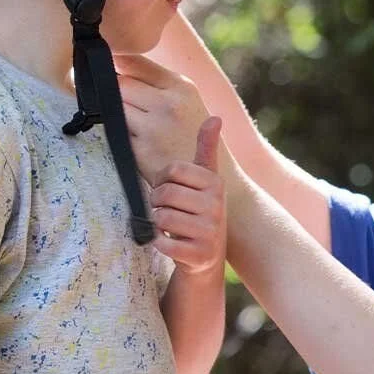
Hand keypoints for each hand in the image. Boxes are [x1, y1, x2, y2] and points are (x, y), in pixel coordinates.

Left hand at [116, 54, 214, 187]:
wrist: (203, 177)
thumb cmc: (191, 134)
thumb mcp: (187, 100)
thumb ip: (158, 83)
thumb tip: (118, 63)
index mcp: (181, 87)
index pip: (136, 62)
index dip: (117, 62)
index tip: (108, 64)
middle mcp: (168, 104)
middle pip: (120, 83)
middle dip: (110, 87)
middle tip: (106, 92)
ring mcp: (153, 127)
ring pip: (114, 106)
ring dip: (110, 108)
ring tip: (121, 114)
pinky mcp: (140, 149)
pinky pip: (115, 130)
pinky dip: (116, 129)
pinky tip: (127, 133)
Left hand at [149, 114, 225, 272]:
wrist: (207, 256)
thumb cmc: (200, 211)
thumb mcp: (206, 179)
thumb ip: (206, 148)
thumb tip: (215, 117)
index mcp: (215, 183)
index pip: (172, 170)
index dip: (162, 179)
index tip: (168, 188)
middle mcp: (216, 205)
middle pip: (164, 193)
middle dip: (157, 202)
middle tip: (165, 209)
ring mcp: (210, 231)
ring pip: (161, 217)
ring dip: (157, 223)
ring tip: (170, 225)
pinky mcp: (200, 254)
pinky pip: (162, 242)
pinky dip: (159, 243)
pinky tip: (170, 242)